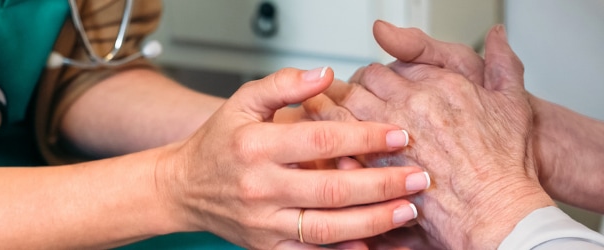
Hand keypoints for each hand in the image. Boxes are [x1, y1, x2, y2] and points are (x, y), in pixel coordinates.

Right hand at [157, 67, 431, 248]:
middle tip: (420, 177)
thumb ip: (285, 85)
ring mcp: (264, 224)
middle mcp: (260, 188)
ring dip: (374, 221)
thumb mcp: (243, 102)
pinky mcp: (268, 249)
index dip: (364, 136)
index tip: (399, 133)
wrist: (183, 189)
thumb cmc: (219, 143)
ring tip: (408, 210)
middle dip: (382, 184)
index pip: (320, 141)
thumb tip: (326, 74)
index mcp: (256, 146)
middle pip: (332, 190)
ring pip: (327, 228)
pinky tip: (376, 242)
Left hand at [329, 22, 554, 248]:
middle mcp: (412, 104)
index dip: (381, 76)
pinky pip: (341, 143)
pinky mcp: (378, 166)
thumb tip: (497, 35)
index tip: (379, 87)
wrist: (498, 209)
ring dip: (338, 110)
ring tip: (339, 123)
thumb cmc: (505, 165)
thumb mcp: (512, 103)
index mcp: (439, 84)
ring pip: (346, 106)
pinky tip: (336, 151)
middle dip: (356, 89)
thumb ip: (501, 63)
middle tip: (354, 101)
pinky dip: (334, 142)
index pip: (393, 66)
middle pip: (365, 81)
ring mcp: (391, 134)